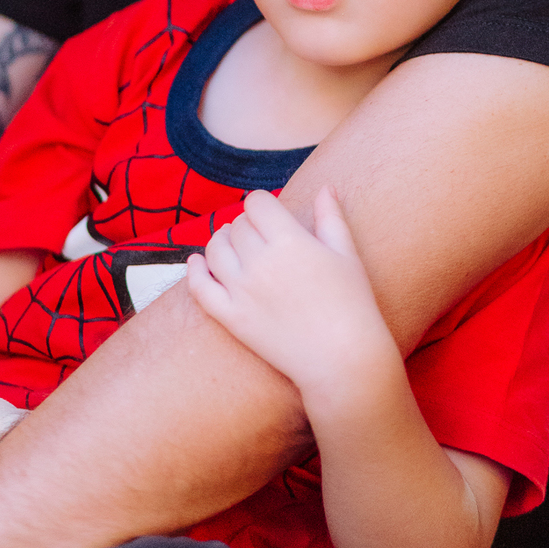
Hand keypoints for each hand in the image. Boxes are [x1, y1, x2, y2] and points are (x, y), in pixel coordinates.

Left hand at [186, 188, 397, 405]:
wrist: (343, 360)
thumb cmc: (353, 305)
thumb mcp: (346, 254)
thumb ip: (331, 217)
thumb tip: (325, 187)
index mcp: (290, 241)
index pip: (257, 203)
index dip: (263, 204)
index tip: (270, 213)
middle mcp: (260, 262)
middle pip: (237, 226)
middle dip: (247, 224)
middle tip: (260, 234)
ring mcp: (242, 291)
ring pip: (215, 250)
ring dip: (221, 241)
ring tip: (232, 243)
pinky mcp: (232, 318)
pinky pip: (201, 289)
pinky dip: (195, 271)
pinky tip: (197, 262)